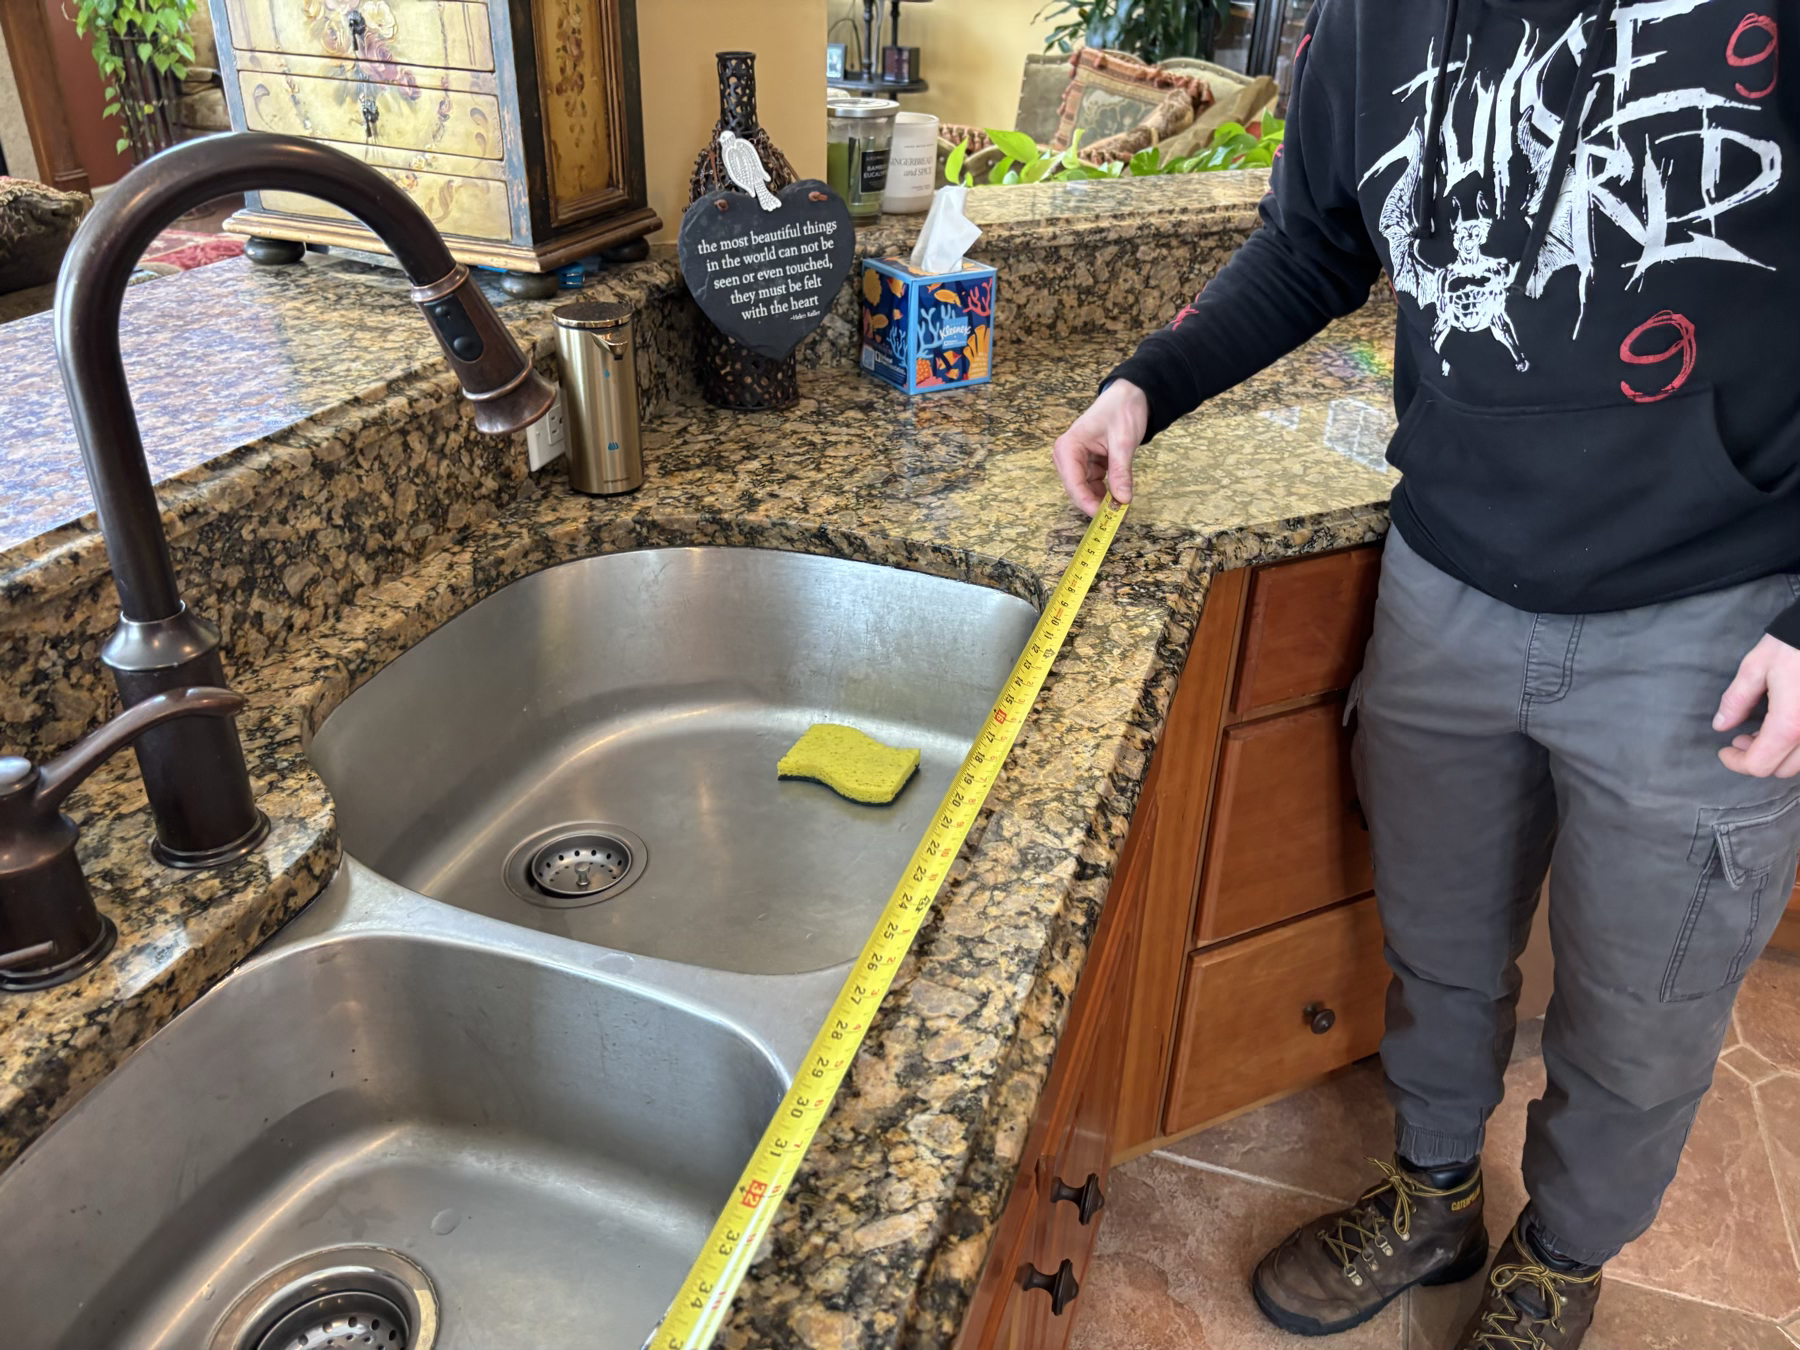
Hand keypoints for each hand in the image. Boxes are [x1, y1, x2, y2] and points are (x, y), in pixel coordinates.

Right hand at [1053, 380, 1148, 516]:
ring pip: (1085, 490)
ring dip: (1102, 500)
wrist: (1130, 396)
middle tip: (1118, 516)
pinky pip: (1094, 484)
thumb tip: (1122, 500)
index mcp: (1068, 447)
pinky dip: (1106, 492)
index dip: (1088, 503)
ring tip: (1122, 507)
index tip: (1107, 517)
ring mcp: (1076, 461)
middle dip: (1095, 504)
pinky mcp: (1087, 464)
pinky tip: (1119, 495)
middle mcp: (1067, 456)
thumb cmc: (1122, 411)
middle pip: (1077, 490)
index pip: (1073, 484)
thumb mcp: (1124, 442)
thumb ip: (1121, 472)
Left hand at [1715, 633, 1799, 776]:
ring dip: (1779, 755)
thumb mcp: (1755, 668)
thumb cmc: (1793, 643)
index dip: (1736, 762)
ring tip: (1761, 731)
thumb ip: (1736, 701)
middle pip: (1782, 769)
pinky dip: (1796, 746)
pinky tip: (1784, 727)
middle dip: (1756, 758)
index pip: (1759, 765)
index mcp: (1789, 724)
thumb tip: (1721, 725)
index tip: (1724, 750)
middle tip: (1740, 738)